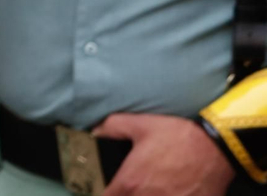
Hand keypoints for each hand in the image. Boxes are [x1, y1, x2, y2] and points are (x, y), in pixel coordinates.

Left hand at [93, 113, 233, 195]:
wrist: (216, 145)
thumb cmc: (177, 134)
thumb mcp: (139, 124)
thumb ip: (112, 127)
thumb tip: (95, 131)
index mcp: (130, 182)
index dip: (106, 193)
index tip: (109, 188)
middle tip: (130, 188)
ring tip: (151, 189)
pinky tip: (173, 192)